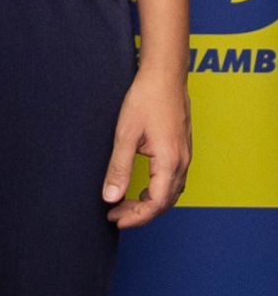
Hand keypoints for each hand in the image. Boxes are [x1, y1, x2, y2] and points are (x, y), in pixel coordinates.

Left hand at [103, 68, 191, 228]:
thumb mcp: (126, 134)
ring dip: (148, 204)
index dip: (135, 217)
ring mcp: (184, 157)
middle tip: (114, 215)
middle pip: (164, 202)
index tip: (115, 220)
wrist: (165, 75)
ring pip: (170, 193)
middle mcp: (182, 163)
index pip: (155, 204)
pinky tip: (141, 189)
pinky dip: (157, 192)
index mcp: (170, 162)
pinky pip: (172, 181)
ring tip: (124, 205)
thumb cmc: (146, 99)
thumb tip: (110, 197)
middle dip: (139, 213)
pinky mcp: (181, 150)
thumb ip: (119, 167)